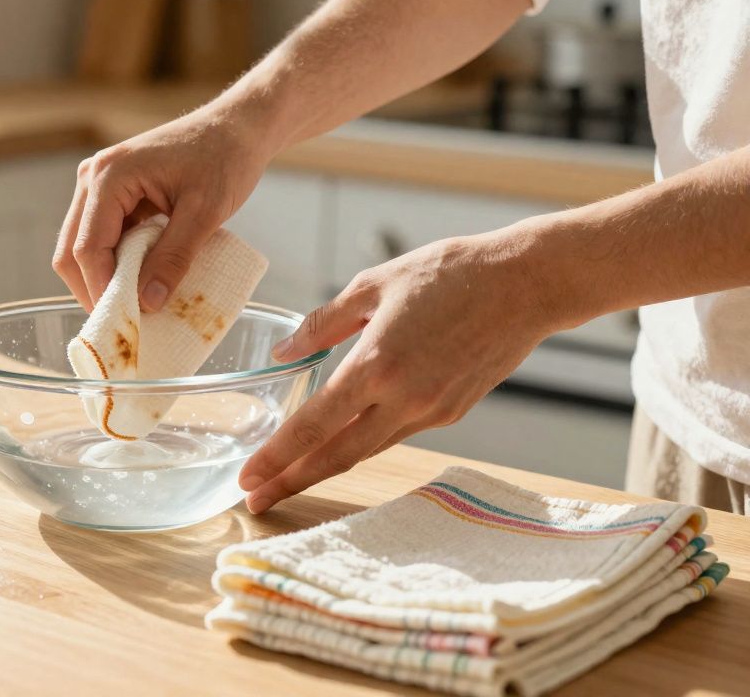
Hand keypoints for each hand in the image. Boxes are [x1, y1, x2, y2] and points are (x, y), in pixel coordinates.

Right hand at [52, 107, 268, 311]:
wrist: (236, 127)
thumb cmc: (224, 158)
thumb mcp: (205, 212)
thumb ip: (174, 257)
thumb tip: (148, 304)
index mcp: (109, 176)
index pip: (87, 248)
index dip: (102, 290)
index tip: (126, 323)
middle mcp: (92, 178)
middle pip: (71, 251)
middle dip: (93, 291)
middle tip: (124, 325)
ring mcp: (98, 186)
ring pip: (81, 248)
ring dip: (103, 279)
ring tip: (133, 307)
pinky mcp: (112, 195)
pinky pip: (100, 239)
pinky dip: (114, 265)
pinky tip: (140, 282)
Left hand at [239, 230, 562, 513]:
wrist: (528, 283)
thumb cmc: (450, 273)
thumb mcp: (374, 284)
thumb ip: (323, 323)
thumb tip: (283, 352)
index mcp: (377, 364)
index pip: (314, 425)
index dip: (276, 457)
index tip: (247, 478)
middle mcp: (404, 399)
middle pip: (336, 456)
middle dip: (290, 482)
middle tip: (253, 502)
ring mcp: (431, 411)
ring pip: (366, 450)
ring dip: (323, 468)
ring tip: (287, 480)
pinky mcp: (452, 412)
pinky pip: (396, 433)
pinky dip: (363, 442)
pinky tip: (339, 443)